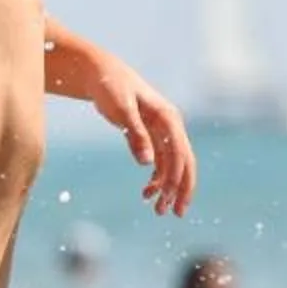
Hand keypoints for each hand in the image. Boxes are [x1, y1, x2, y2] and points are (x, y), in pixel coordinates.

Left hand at [85, 63, 193, 215]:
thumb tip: (147, 163)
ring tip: (158, 210)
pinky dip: (156, 179)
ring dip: (168, 188)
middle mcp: (171, 125)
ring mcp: (163, 131)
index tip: (169, 199)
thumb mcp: (120, 110)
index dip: (176, 178)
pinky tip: (146, 193)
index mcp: (168, 117)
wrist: (101, 73)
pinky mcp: (153, 136)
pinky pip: (161, 162)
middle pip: (185, 162)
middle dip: (181, 189)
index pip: (179, 153)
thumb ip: (135, 135)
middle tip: (175, 214)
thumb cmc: (110, 87)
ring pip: (173, 165)